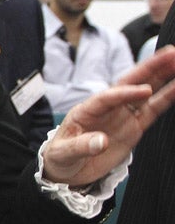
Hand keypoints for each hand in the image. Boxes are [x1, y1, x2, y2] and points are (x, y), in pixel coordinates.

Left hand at [42, 45, 174, 186]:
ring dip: (163, 77)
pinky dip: (167, 98)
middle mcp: (107, 108)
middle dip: (149, 69)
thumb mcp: (63, 153)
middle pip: (130, 84)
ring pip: (146, 93)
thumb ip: (81, 146)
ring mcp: (122, 116)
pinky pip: (153, 110)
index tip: (145, 90)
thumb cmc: (60, 156)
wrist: (66, 169)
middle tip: (170, 54)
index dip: (126, 93)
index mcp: (87, 109)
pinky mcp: (134, 127)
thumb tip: (101, 142)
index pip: (108, 97)